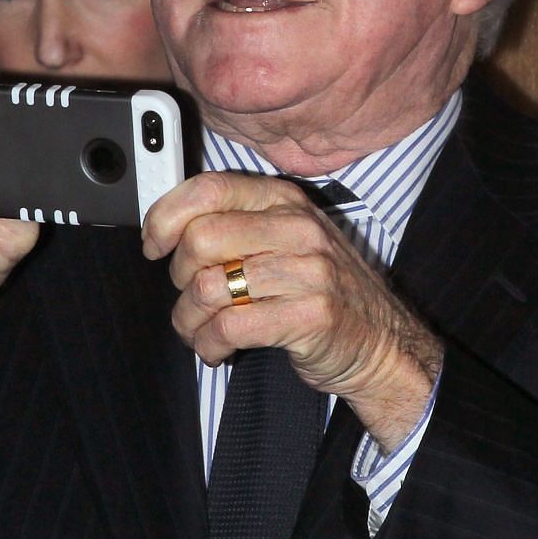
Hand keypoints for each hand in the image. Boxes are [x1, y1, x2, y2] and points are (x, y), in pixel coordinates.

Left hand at [141, 172, 440, 449]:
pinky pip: (230, 327)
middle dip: (179, 276)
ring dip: (189, 319)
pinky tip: (216, 349)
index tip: (154, 245)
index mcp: (285, 200)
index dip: (165, 217)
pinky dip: (208, 344)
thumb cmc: (322, 293)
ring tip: (199, 331)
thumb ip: (237, 225)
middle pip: (200, 239)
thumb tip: (167, 225)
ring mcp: (308, 271)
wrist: (383, 344)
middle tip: (190, 297)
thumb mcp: (287, 241)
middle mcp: (297, 228)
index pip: (209, 188)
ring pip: (210, 287)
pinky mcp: (309, 315)